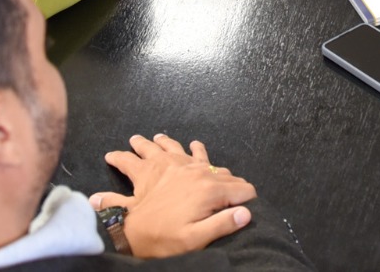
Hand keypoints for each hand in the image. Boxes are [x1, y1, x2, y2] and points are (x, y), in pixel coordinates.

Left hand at [89, 135, 257, 257]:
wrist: (130, 234)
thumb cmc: (164, 239)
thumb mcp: (196, 239)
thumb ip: (223, 224)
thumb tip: (247, 213)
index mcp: (208, 190)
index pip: (243, 189)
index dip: (249, 200)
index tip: (249, 208)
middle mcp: (196, 172)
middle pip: (224, 173)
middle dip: (232, 183)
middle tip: (235, 194)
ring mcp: (178, 165)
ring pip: (196, 152)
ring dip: (200, 155)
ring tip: (200, 154)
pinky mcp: (161, 165)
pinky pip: (166, 148)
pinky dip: (165, 144)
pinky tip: (161, 142)